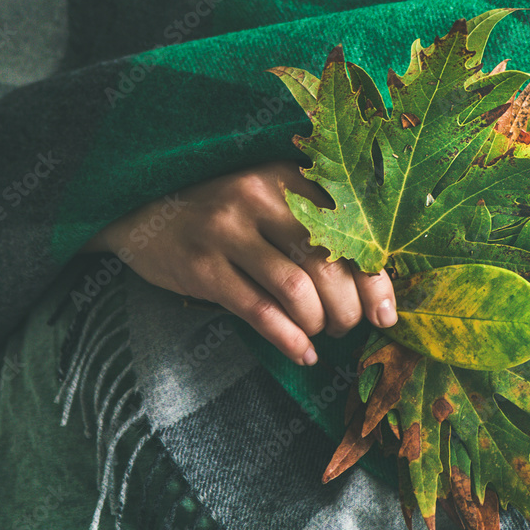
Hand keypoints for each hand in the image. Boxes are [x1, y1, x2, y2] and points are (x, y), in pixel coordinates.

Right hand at [79, 160, 396, 366]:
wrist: (142, 206)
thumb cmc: (224, 210)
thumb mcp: (270, 197)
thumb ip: (313, 225)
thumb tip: (369, 285)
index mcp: (289, 176)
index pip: (351, 232)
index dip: (375, 280)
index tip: (386, 315)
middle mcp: (261, 197)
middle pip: (327, 264)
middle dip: (347, 309)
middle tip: (347, 327)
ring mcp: (228, 230)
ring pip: (296, 289)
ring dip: (319, 324)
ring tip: (320, 335)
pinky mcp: (201, 265)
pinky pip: (258, 310)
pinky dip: (288, 339)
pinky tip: (302, 353)